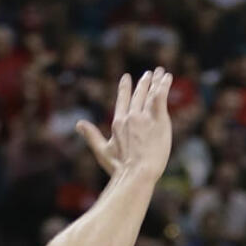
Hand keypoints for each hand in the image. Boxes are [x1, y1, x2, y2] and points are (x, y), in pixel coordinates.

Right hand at [76, 68, 173, 182]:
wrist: (137, 173)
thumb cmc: (120, 168)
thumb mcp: (102, 151)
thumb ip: (91, 135)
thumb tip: (78, 124)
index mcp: (119, 123)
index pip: (122, 100)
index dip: (125, 88)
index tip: (126, 77)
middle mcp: (131, 116)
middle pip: (138, 95)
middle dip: (143, 83)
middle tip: (148, 74)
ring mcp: (145, 117)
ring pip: (151, 94)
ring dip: (155, 81)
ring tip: (160, 72)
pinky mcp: (159, 120)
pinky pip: (161, 97)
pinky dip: (163, 86)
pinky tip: (167, 78)